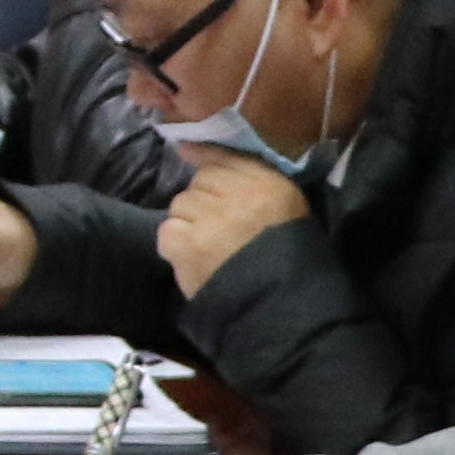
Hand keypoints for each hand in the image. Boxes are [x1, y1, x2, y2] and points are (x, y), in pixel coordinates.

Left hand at [154, 150, 312, 297]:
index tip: (191, 156)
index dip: (208, 161)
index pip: (226, 157)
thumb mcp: (285, 208)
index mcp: (271, 184)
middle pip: (200, 183)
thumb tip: (188, 148)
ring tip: (207, 245)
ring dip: (189, 223)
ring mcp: (212, 219)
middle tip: (218, 227)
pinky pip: (167, 231)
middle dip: (204, 202)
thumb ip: (247, 177)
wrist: (280, 307)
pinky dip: (175, 245)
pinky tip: (193, 258)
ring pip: (181, 205)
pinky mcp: (190, 246)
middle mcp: (240, 195)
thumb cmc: (287, 258)